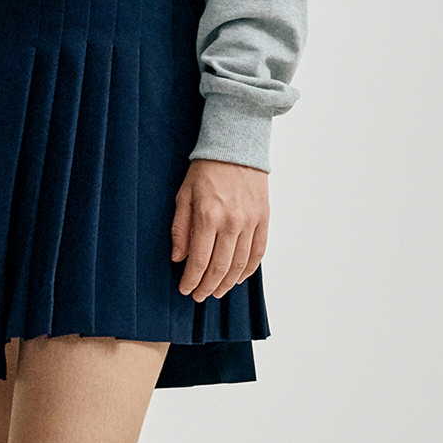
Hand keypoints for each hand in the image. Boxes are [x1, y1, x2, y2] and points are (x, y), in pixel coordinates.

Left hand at [170, 158, 268, 300]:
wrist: (236, 146)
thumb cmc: (205, 170)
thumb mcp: (183, 196)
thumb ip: (180, 228)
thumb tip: (178, 258)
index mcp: (208, 216)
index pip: (199, 260)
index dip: (192, 280)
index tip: (186, 290)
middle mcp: (232, 222)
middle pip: (220, 267)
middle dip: (208, 287)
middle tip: (199, 296)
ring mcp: (251, 221)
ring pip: (240, 264)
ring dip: (227, 283)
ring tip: (217, 291)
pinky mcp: (264, 218)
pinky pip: (259, 252)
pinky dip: (249, 269)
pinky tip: (238, 278)